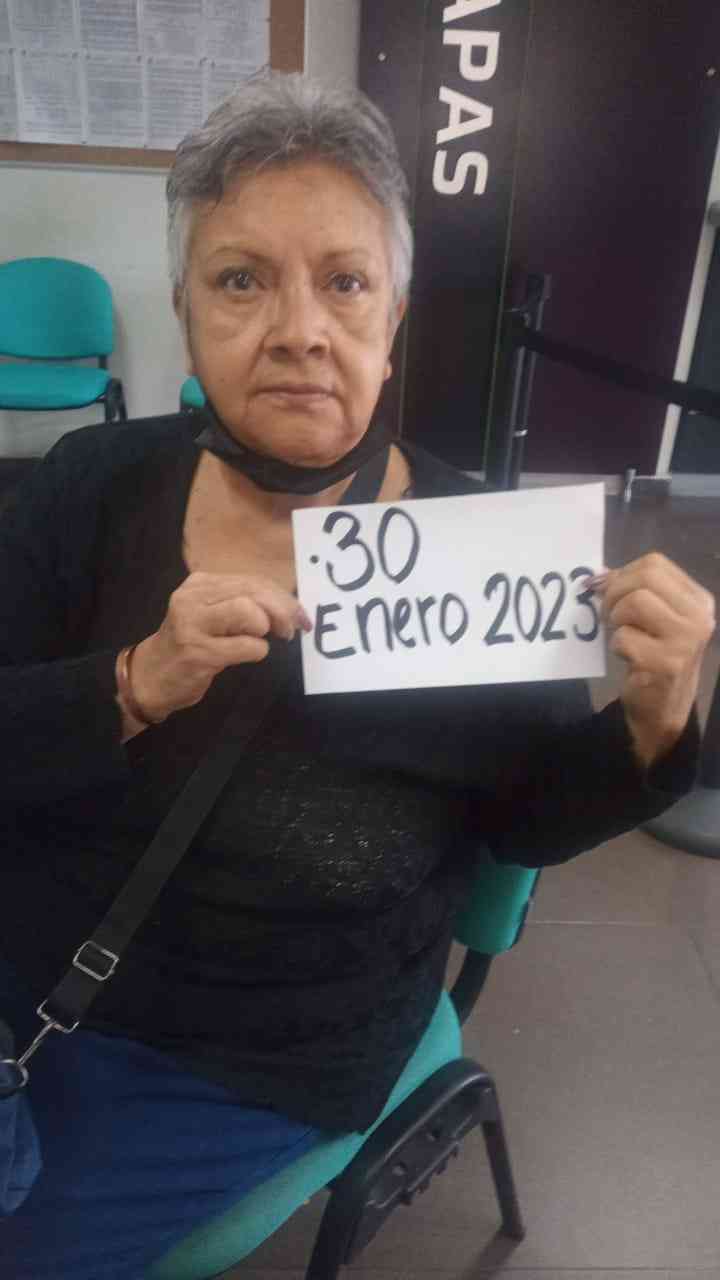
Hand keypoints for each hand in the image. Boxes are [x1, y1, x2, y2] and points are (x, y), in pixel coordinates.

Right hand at [129, 572, 311, 721]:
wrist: (150, 676)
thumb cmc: (190, 644)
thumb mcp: (212, 614)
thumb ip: (243, 603)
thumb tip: (290, 606)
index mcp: (200, 584)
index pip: (253, 581)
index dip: (283, 596)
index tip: (301, 614)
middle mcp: (193, 598)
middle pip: (254, 592)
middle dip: (282, 610)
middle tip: (292, 629)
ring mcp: (192, 624)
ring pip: (248, 611)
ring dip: (266, 628)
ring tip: (264, 640)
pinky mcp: (198, 653)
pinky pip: (246, 646)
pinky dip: (257, 651)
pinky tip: (247, 655)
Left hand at [593, 553, 715, 767]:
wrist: (662, 707)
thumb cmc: (656, 656)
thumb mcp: (653, 618)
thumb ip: (632, 592)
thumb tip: (596, 574)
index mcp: (698, 600)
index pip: (655, 564)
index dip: (621, 573)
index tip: (601, 588)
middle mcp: (699, 617)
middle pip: (645, 578)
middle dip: (615, 593)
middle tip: (608, 614)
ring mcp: (686, 640)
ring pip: (635, 603)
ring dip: (616, 619)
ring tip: (621, 635)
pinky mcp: (666, 663)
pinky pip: (624, 638)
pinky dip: (617, 646)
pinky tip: (628, 658)